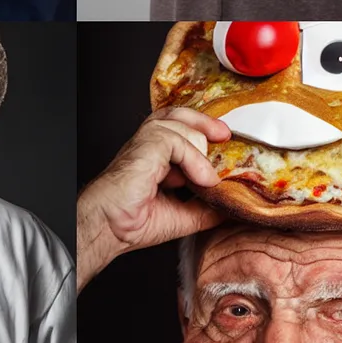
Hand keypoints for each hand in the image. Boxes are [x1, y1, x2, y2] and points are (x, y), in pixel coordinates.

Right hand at [78, 108, 230, 288]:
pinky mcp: (144, 147)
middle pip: (176, 113)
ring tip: (208, 178)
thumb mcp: (182, 216)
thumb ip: (206, 207)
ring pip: (178, 122)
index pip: (178, 127)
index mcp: (153, 156)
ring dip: (200, 149)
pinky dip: (194, 159)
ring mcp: (144, 143)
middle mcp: (147, 145)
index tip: (223, 140)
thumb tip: (232, 205)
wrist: (109, 228)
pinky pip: (175, 140)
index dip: (202, 129)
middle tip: (224, 136)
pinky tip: (201, 179)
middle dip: (204, 121)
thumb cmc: (131, 223)